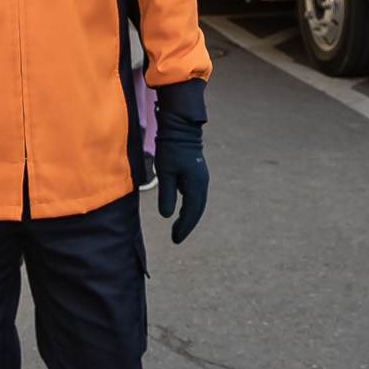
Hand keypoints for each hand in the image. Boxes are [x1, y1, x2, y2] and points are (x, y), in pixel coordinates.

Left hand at [154, 113, 208, 244]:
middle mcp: (202, 184)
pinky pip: (196, 196)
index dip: (184, 228)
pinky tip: (181, 209)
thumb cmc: (171, 149)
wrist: (181, 128)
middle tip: (176, 237)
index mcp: (195, 185)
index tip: (175, 240)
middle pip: (197, 210)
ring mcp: (202, 178)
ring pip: (198, 203)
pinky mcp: (198, 174)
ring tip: (178, 227)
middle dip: (187, 225)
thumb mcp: (165, 173)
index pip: (191, 213)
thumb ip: (167, 195)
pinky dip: (190, 206)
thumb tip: (167, 216)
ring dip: (189, 216)